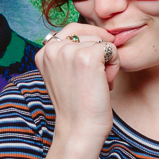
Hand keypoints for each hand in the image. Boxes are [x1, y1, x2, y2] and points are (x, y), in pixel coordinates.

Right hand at [36, 23, 119, 142]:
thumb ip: (69, 53)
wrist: (80, 130)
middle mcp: (52, 48)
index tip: (90, 69)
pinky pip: (112, 48)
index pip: (73, 29)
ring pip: (103, 41)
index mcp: (43, 52)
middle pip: (91, 34)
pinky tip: (105, 83)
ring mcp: (69, 51)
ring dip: (107, 61)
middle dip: (98, 54)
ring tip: (97, 83)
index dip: (90, 44)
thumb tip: (98, 32)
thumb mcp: (64, 74)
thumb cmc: (77, 105)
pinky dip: (115, 66)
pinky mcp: (87, 56)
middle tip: (92, 80)